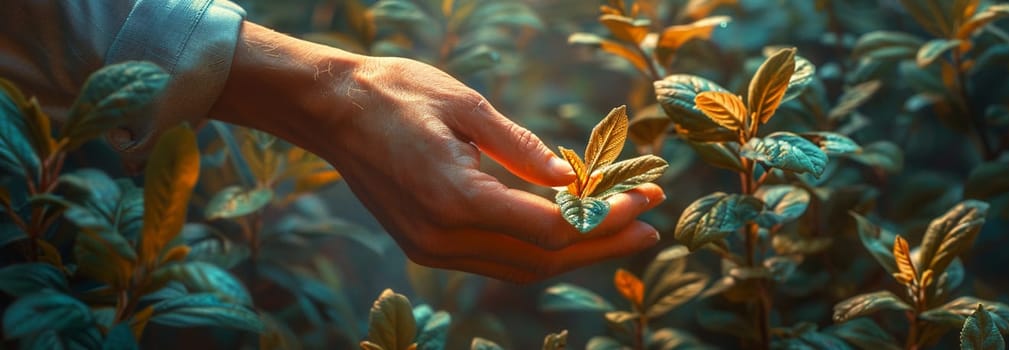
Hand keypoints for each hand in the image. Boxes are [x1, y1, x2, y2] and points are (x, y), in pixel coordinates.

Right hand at [210, 22, 664, 282]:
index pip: (553, 226)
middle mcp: (444, 236)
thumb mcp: (467, 106)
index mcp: (456, 197)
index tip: (646, 197)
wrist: (329, 109)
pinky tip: (568, 231)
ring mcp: (433, 248)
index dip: (606, 217)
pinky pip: (496, 261)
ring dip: (576, 252)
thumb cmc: (397, 93)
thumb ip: (524, 149)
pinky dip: (538, 249)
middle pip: (544, 258)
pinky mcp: (426, 247)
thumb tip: (575, 178)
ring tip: (622, 232)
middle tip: (652, 227)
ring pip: (522, 267)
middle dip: (604, 244)